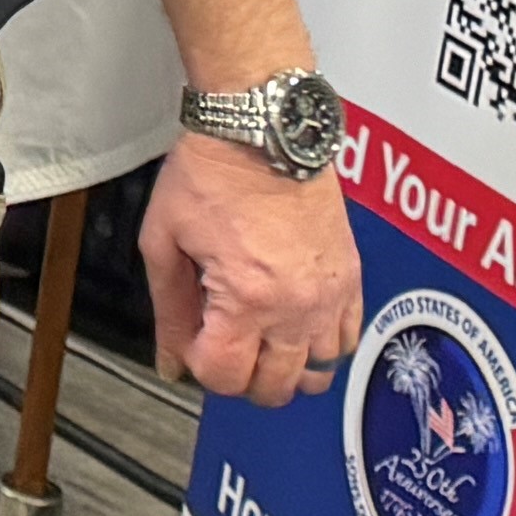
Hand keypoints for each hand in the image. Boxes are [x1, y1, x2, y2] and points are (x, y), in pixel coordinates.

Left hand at [142, 131, 360, 410]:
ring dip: (287, 367)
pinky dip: (322, 345)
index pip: (226, 377)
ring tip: (262, 336)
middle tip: (226, 342)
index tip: (195, 340)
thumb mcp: (165, 241)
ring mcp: (330, 294)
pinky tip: (296, 324)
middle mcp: (295, 305)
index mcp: (246, 297)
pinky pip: (347, 339)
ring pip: (317, 373)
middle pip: (275, 388)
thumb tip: (172, 362)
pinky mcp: (350, 277)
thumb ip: (169, 312)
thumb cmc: (213, 172)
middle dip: (242, 376)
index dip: (201, 366)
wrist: (262, 127)